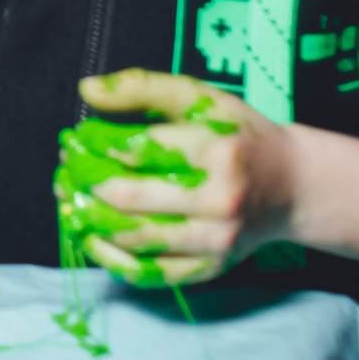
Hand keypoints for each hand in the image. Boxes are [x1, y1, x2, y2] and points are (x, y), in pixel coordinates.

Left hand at [60, 69, 293, 286]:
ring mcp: (217, 241)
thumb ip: (142, 87)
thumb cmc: (238, 135)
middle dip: (85, 183)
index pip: (139, 149)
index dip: (96, 145)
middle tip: (66, 171)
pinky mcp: (211, 268)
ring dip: (90, 220)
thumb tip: (87, 91)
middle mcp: (221, 200)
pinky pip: (150, 272)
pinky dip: (112, 259)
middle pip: (130, 197)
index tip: (75, 139)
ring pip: (134, 238)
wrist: (292, 186)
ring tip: (69, 201)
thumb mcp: (200, 97)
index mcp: (219, 151)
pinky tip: (90, 238)